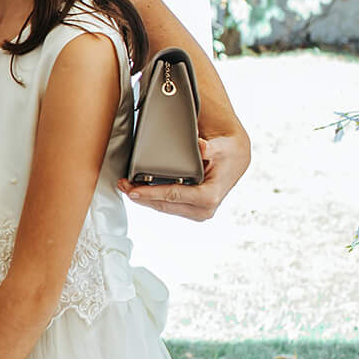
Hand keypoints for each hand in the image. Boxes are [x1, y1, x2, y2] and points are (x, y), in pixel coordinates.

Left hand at [122, 129, 249, 222]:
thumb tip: (202, 147)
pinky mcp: (190, 210)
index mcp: (209, 196)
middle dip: (142, 196)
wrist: (235, 159)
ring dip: (144, 198)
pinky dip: (152, 197)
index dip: (152, 193)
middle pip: (164, 204)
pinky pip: (167, 205)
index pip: (174, 196)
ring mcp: (196, 212)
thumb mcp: (222, 148)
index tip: (134, 190)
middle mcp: (203, 209)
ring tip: (127, 186)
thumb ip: (210, 148)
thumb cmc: (227, 153)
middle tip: (123, 185)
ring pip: (163, 207)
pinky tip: (140, 190)